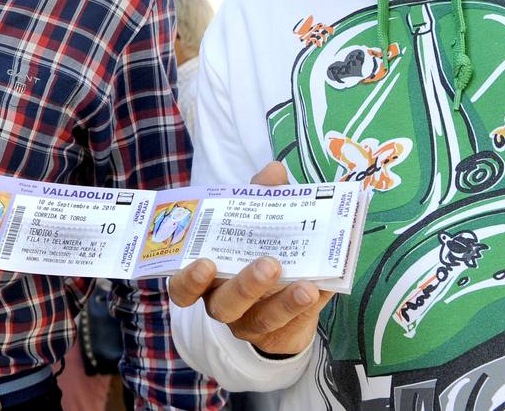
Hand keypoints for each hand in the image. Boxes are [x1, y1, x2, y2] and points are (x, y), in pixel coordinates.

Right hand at [167, 162, 330, 356]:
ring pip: (262, 319)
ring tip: (305, 286)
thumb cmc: (258, 250)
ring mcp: (251, 323)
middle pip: (225, 304)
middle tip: (269, 263)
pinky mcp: (280, 334)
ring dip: (284, 301)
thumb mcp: (256, 223)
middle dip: (246, 285)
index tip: (204, 263)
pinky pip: (293, 323)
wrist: (282, 295)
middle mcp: (224, 303)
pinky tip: (322, 288)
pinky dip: (309, 306)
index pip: (183, 287)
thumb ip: (261, 198)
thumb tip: (274, 170)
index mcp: (208, 277)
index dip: (188, 280)